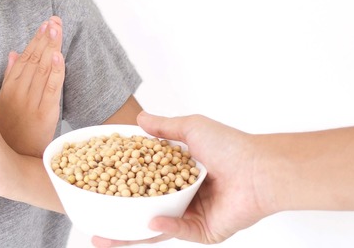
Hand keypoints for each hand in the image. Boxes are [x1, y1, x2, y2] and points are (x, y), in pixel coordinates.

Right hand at [0, 16, 64, 156]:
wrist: (14, 162)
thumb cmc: (8, 134)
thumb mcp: (3, 103)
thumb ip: (10, 77)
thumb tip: (14, 52)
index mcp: (8, 90)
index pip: (24, 59)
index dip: (35, 40)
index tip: (44, 24)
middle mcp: (19, 94)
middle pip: (34, 60)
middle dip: (45, 38)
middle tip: (54, 19)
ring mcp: (32, 103)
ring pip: (43, 70)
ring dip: (51, 47)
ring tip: (56, 28)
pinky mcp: (45, 115)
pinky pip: (52, 90)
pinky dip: (56, 72)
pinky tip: (59, 56)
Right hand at [91, 112, 268, 246]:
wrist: (259, 168)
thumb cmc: (231, 146)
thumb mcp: (191, 128)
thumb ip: (163, 127)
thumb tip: (139, 119)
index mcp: (177, 175)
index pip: (141, 182)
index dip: (120, 185)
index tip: (96, 186)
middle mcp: (182, 197)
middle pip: (143, 211)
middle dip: (118, 219)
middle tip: (93, 223)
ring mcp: (192, 216)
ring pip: (156, 228)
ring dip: (131, 233)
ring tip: (107, 235)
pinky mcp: (204, 231)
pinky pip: (180, 231)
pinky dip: (165, 226)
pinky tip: (152, 221)